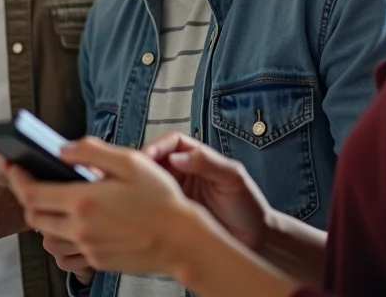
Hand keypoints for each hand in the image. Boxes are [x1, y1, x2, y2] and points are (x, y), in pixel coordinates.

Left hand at [6, 136, 210, 277]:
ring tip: (56, 200)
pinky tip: (81, 219)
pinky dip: (65, 232)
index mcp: (83, 201)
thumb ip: (92, 151)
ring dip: (44, 217)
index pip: (31, 192)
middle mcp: (79, 228)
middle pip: (34, 215)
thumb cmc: (162, 201)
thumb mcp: (130, 162)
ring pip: (47, 234)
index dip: (17, 178)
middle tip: (32, 181)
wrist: (183, 240)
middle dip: (27, 196)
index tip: (14, 165)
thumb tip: (63, 149)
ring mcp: (87, 248)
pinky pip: (68, 248)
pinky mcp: (96, 261)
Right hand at [143, 132, 271, 251]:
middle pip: (154, 159)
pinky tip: (138, 211)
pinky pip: (151, 205)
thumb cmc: (248, 206)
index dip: (156, 146)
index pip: (170, 142)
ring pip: (148, 182)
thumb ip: (208, 163)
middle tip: (130, 176)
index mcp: (197, 157)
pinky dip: (143, 205)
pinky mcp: (171, 214)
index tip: (145, 157)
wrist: (254, 241)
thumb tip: (176, 157)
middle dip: (141, 165)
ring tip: (131, 193)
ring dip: (138, 184)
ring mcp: (175, 193)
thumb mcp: (232, 179)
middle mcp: (183, 172)